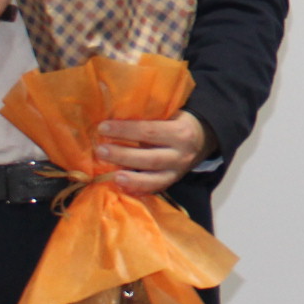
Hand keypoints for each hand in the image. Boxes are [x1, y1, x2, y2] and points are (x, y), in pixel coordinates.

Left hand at [95, 110, 213, 194]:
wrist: (203, 138)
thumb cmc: (177, 121)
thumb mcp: (170, 114)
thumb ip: (149, 117)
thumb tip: (112, 116)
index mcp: (181, 131)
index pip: (150, 130)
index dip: (125, 130)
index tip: (103, 127)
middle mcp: (182, 153)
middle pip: (151, 157)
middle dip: (123, 155)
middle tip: (100, 150)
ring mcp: (178, 171)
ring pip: (154, 178)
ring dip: (131, 178)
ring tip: (112, 176)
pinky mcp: (173, 181)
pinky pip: (156, 188)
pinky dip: (138, 189)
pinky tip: (122, 187)